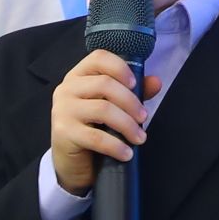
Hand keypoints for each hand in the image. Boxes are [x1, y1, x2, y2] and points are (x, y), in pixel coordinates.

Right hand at [50, 50, 160, 195]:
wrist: (71, 162)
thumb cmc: (93, 128)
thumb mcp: (113, 107)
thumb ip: (133, 92)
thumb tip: (156, 82)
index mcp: (78, 76)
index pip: (98, 58)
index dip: (120, 67)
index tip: (135, 84)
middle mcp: (67, 89)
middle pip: (104, 84)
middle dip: (131, 102)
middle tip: (144, 118)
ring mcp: (62, 110)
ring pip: (103, 109)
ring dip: (128, 125)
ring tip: (140, 138)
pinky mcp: (63, 132)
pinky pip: (96, 137)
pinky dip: (116, 146)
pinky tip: (127, 153)